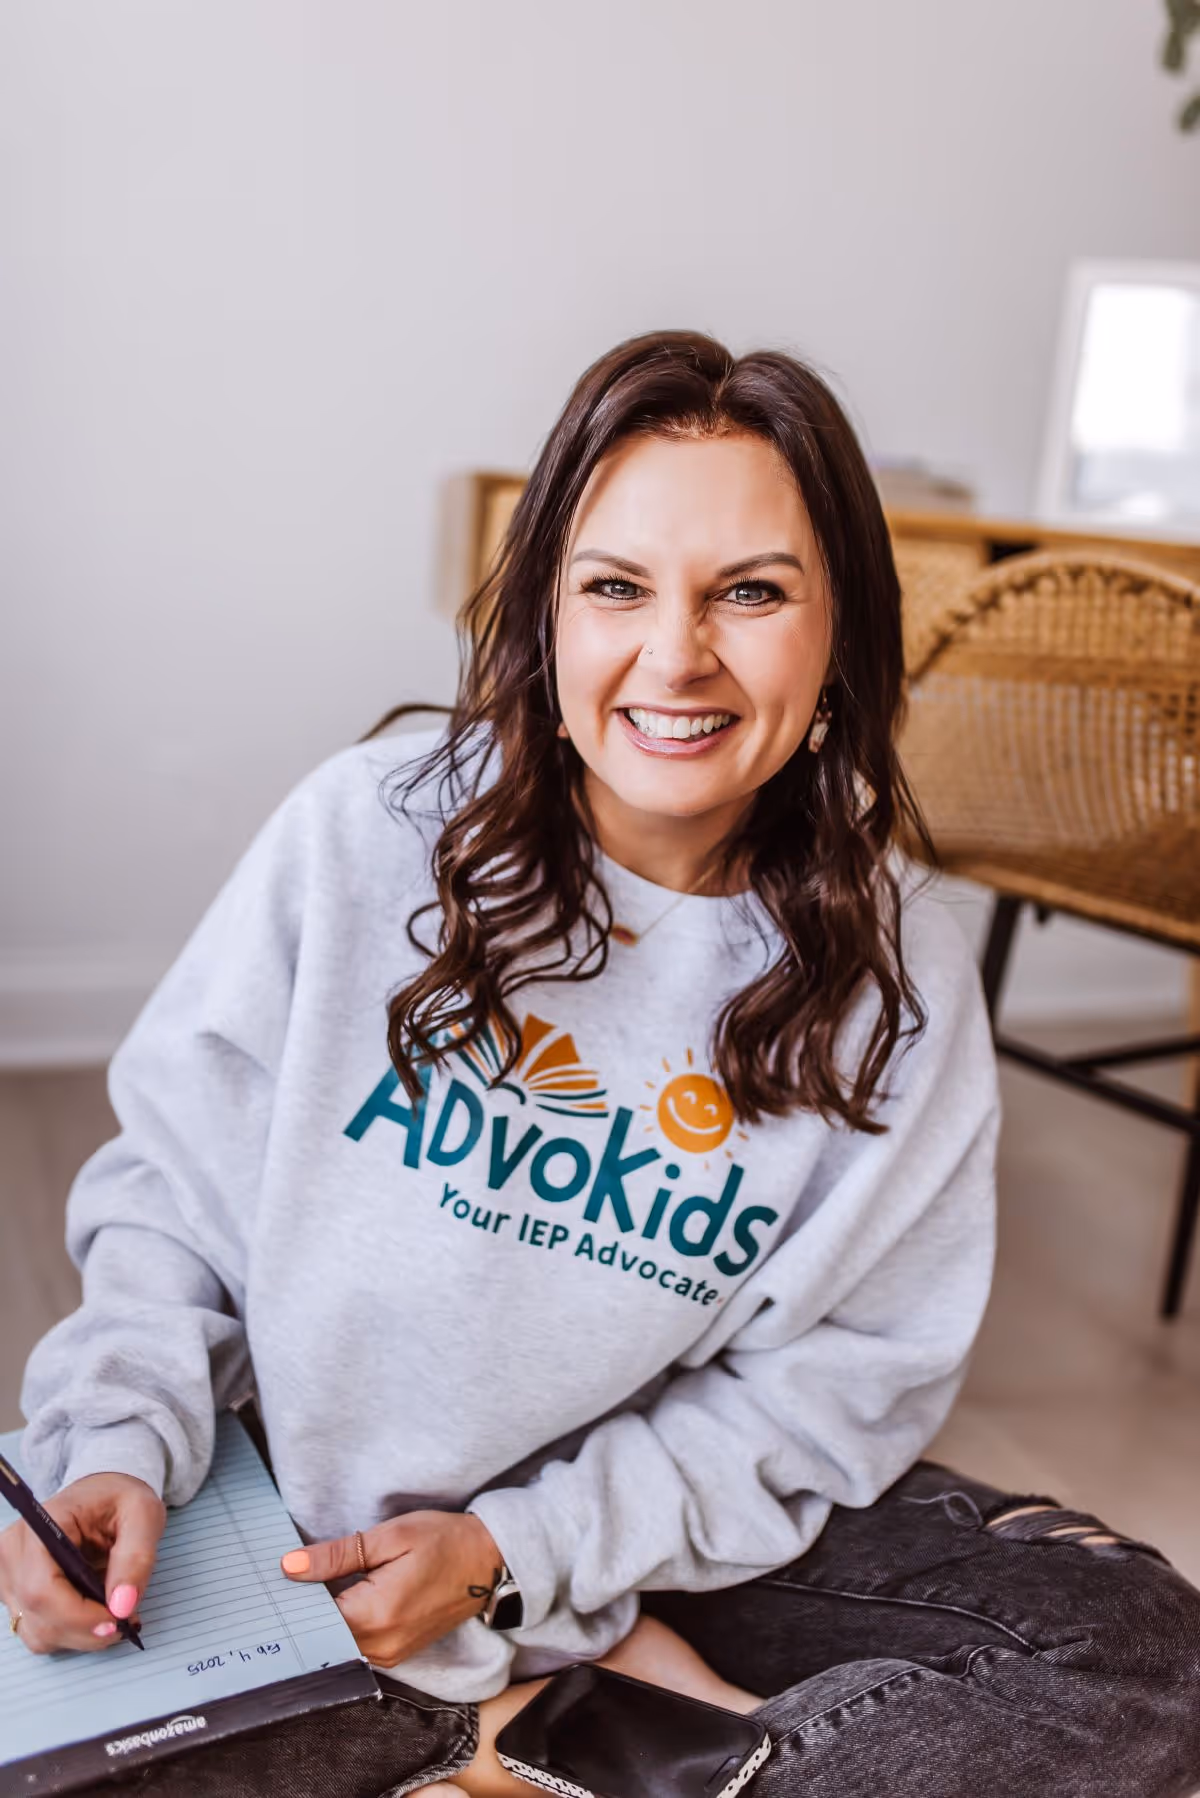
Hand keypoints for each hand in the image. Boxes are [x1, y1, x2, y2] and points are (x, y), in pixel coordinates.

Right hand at [0, 1472, 164, 1654]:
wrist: (102, 1494)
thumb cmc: (120, 1500)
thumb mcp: (143, 1514)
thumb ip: (136, 1558)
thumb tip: (123, 1605)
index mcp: (40, 1526)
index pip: (42, 1589)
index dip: (78, 1617)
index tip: (117, 1622)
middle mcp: (13, 1553)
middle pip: (39, 1617)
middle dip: (87, 1630)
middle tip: (126, 1620)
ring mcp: (10, 1577)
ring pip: (39, 1633)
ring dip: (80, 1634)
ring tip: (114, 1612)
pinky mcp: (16, 1595)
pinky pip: (40, 1632)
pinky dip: (71, 1633)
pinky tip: (95, 1614)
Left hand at [281, 1510, 503, 1665]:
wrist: (490, 1561)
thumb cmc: (444, 1541)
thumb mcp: (391, 1536)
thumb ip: (338, 1555)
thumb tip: (290, 1567)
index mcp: (377, 1615)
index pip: (313, 1622)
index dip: (292, 1601)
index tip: (274, 1582)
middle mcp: (383, 1646)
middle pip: (323, 1637)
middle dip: (304, 1611)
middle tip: (286, 1580)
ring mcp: (392, 1655)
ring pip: (338, 1644)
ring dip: (323, 1619)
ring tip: (308, 1586)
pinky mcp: (398, 1653)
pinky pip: (356, 1645)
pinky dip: (343, 1625)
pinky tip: (337, 1598)